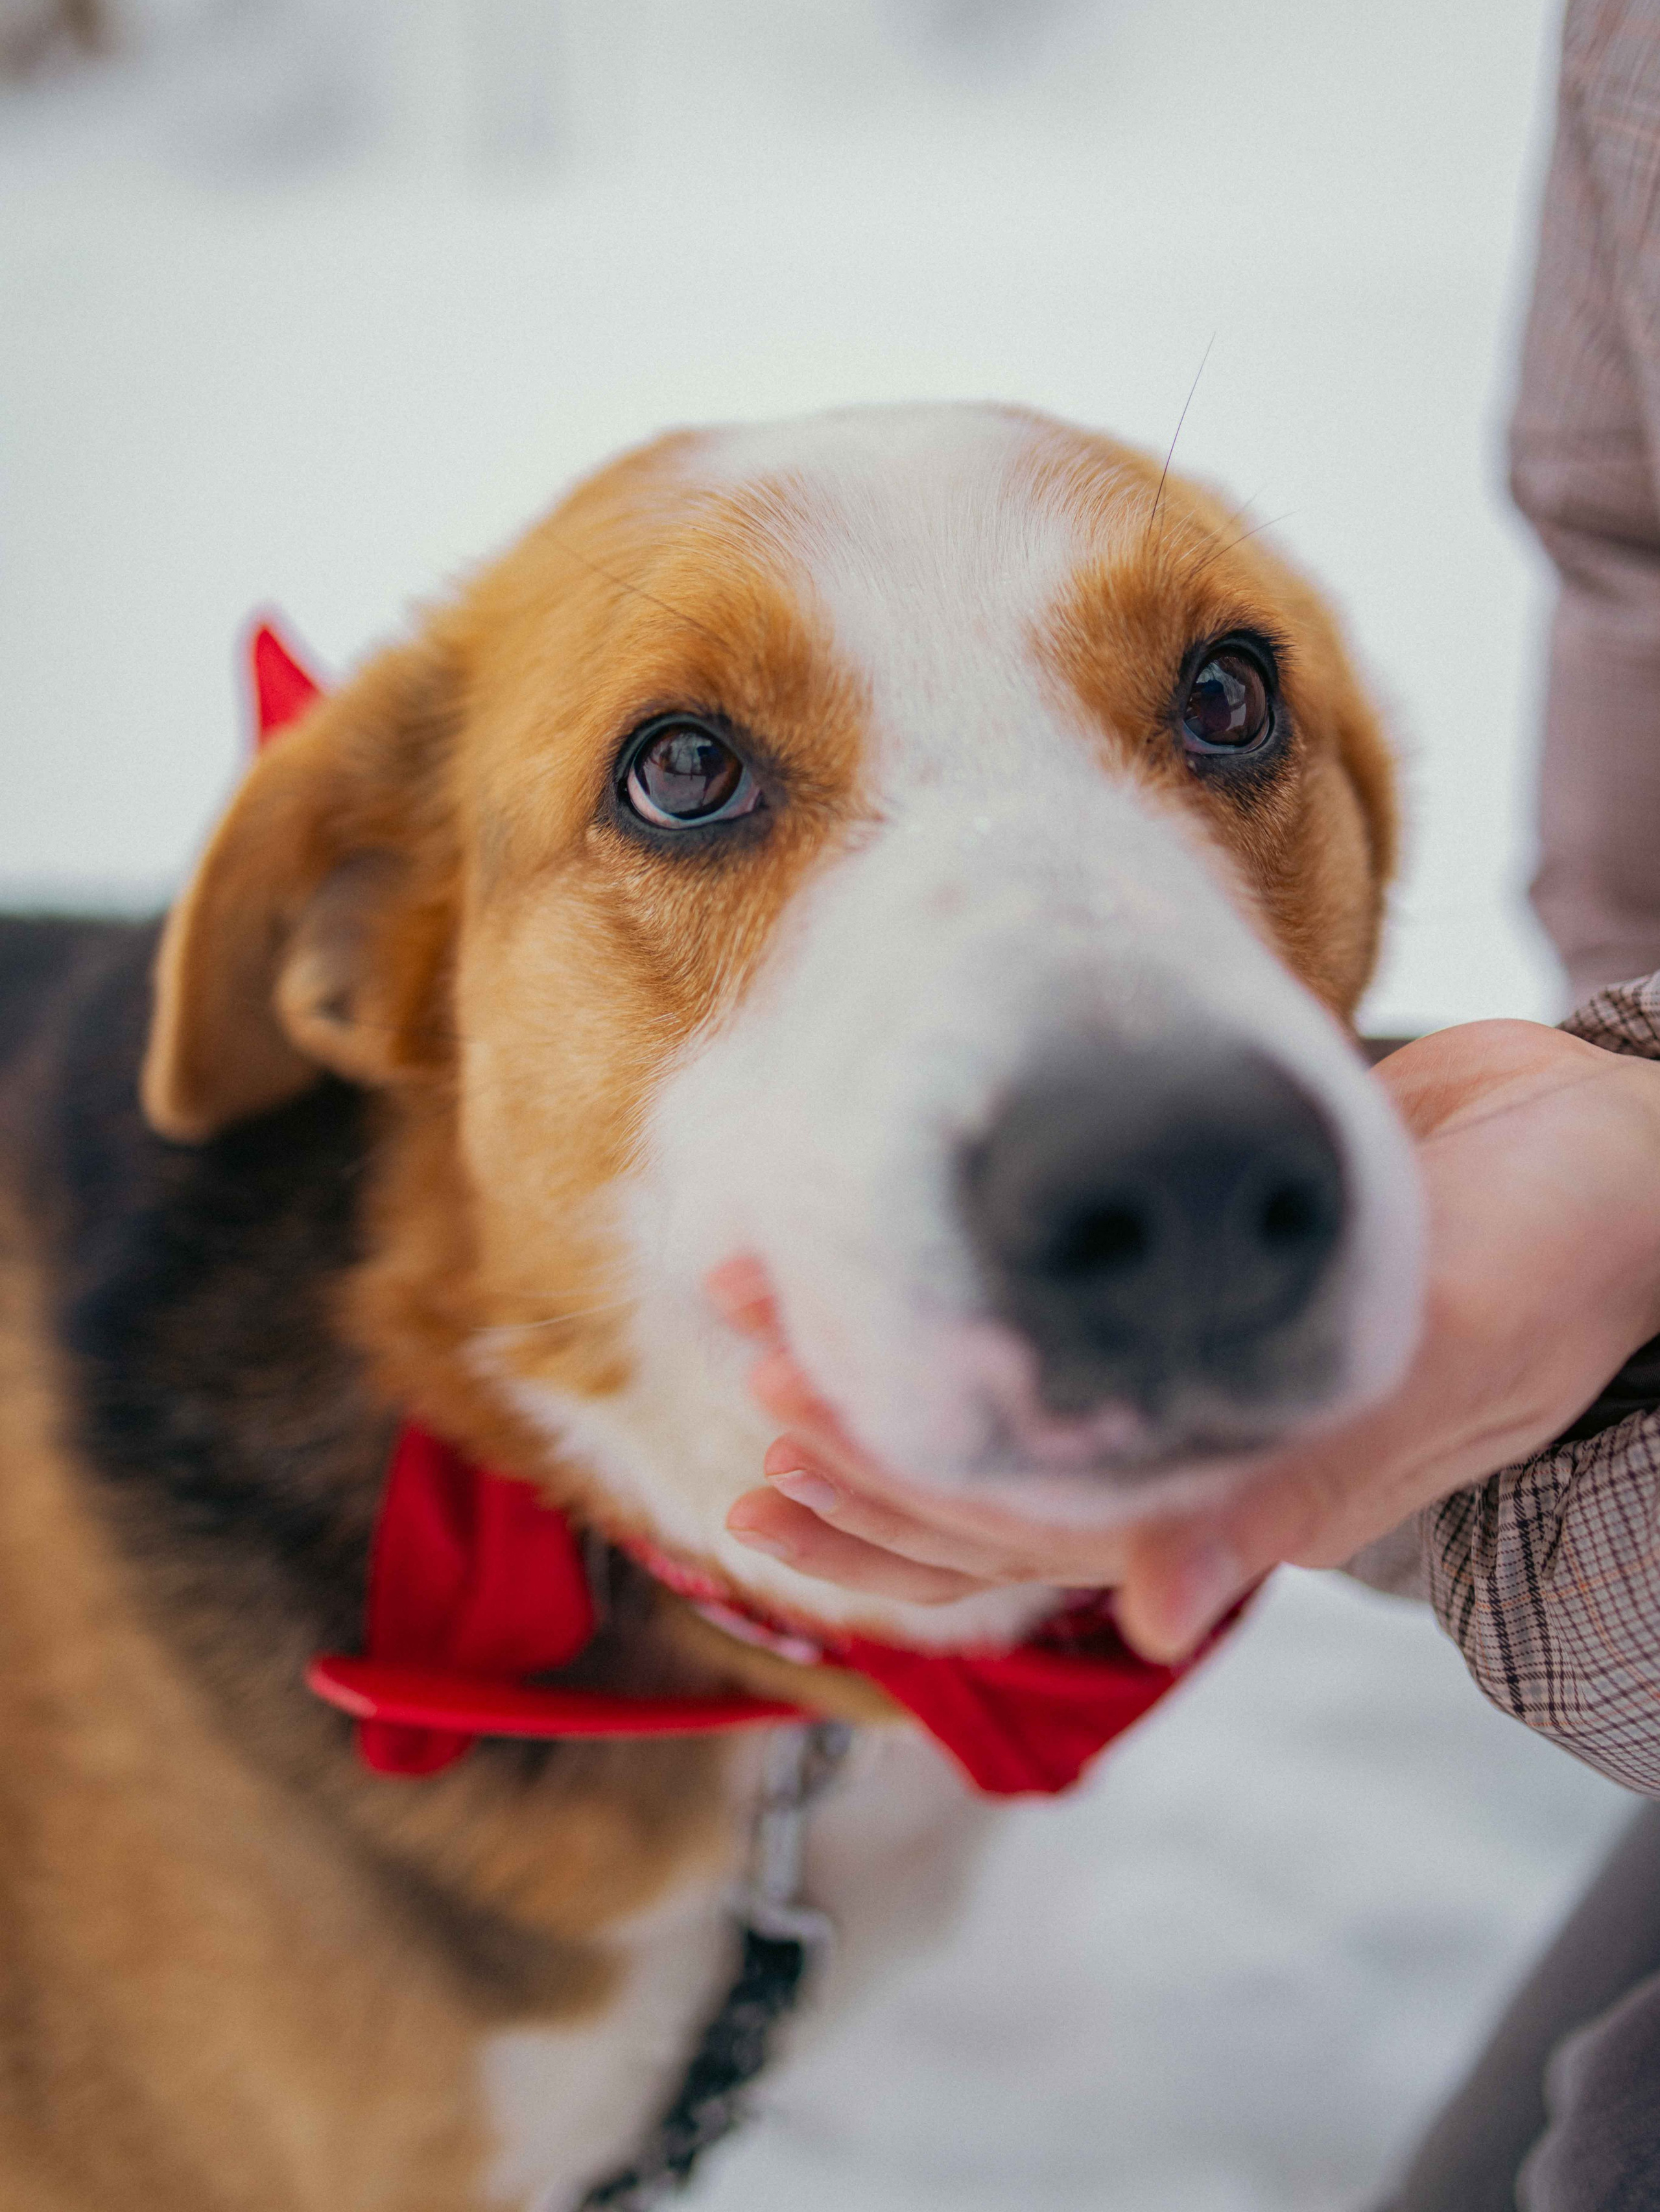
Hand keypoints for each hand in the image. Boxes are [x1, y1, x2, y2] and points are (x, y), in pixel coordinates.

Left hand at [720, 1020, 1659, 1660]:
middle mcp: (1206, 1442)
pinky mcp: (1191, 1276)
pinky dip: (965, 1299)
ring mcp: (1196, 1363)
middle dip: (855, 1436)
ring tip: (761, 1299)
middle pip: (992, 1479)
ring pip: (1011, 1399)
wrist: (1617, 1146)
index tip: (780, 1433)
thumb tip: (1150, 1615)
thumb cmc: (1561, 1246)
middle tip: (739, 1347)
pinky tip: (886, 1255)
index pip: (1035, 1534)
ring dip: (886, 1363)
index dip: (898, 1501)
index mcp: (1253, 1488)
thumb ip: (1305, 1479)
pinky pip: (1055, 1314)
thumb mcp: (1444, 1354)